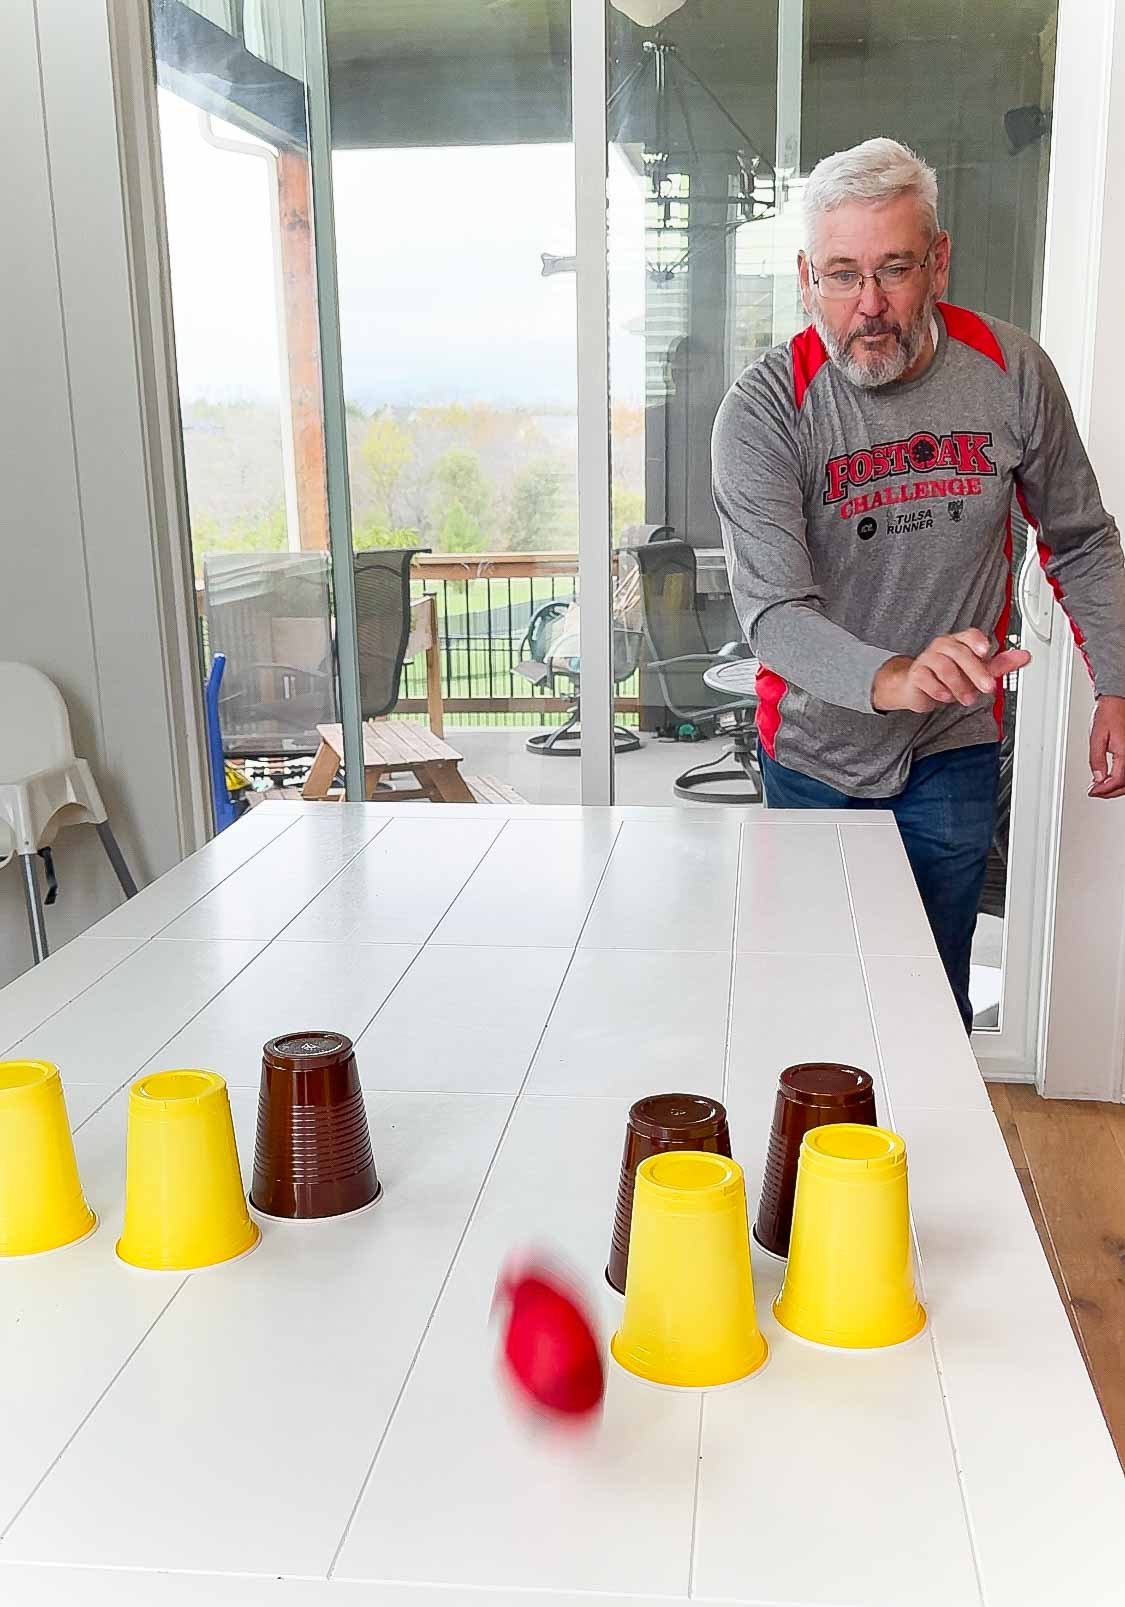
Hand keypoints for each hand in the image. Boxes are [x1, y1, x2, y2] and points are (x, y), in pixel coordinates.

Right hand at [872, 629, 1030, 713]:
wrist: (918, 687)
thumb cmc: (949, 676)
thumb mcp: (978, 671)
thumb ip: (1000, 664)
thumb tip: (1024, 656)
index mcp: (959, 642)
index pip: (969, 635)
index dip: (977, 641)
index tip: (986, 651)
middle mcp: (943, 647)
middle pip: (959, 653)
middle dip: (976, 671)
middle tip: (987, 687)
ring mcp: (928, 659)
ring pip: (944, 667)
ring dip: (959, 685)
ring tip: (967, 698)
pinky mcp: (917, 674)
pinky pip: (927, 679)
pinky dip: (939, 690)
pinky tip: (946, 696)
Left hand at [1088, 695, 1124, 797]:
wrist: (1117, 701)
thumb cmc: (1108, 714)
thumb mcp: (1096, 737)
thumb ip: (1096, 760)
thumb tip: (1098, 778)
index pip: (1118, 780)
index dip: (1104, 789)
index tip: (1092, 791)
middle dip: (1109, 792)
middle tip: (1094, 792)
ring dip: (1115, 787)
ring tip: (1099, 787)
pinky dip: (1120, 779)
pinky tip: (1109, 778)